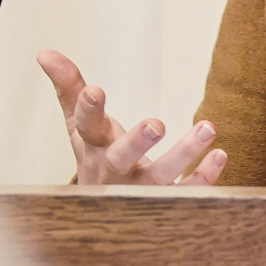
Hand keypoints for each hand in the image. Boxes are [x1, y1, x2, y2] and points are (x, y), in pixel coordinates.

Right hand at [37, 49, 227, 185]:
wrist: (105, 213)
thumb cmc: (97, 156)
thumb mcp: (80, 125)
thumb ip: (69, 88)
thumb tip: (45, 52)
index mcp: (93, 146)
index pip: (85, 125)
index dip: (88, 109)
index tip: (95, 90)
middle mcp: (115, 170)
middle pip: (122, 157)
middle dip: (137, 141)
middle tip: (157, 124)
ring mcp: (142, 189)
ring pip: (162, 177)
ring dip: (185, 154)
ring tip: (208, 128)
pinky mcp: (167, 201)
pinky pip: (187, 191)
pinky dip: (204, 176)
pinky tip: (220, 154)